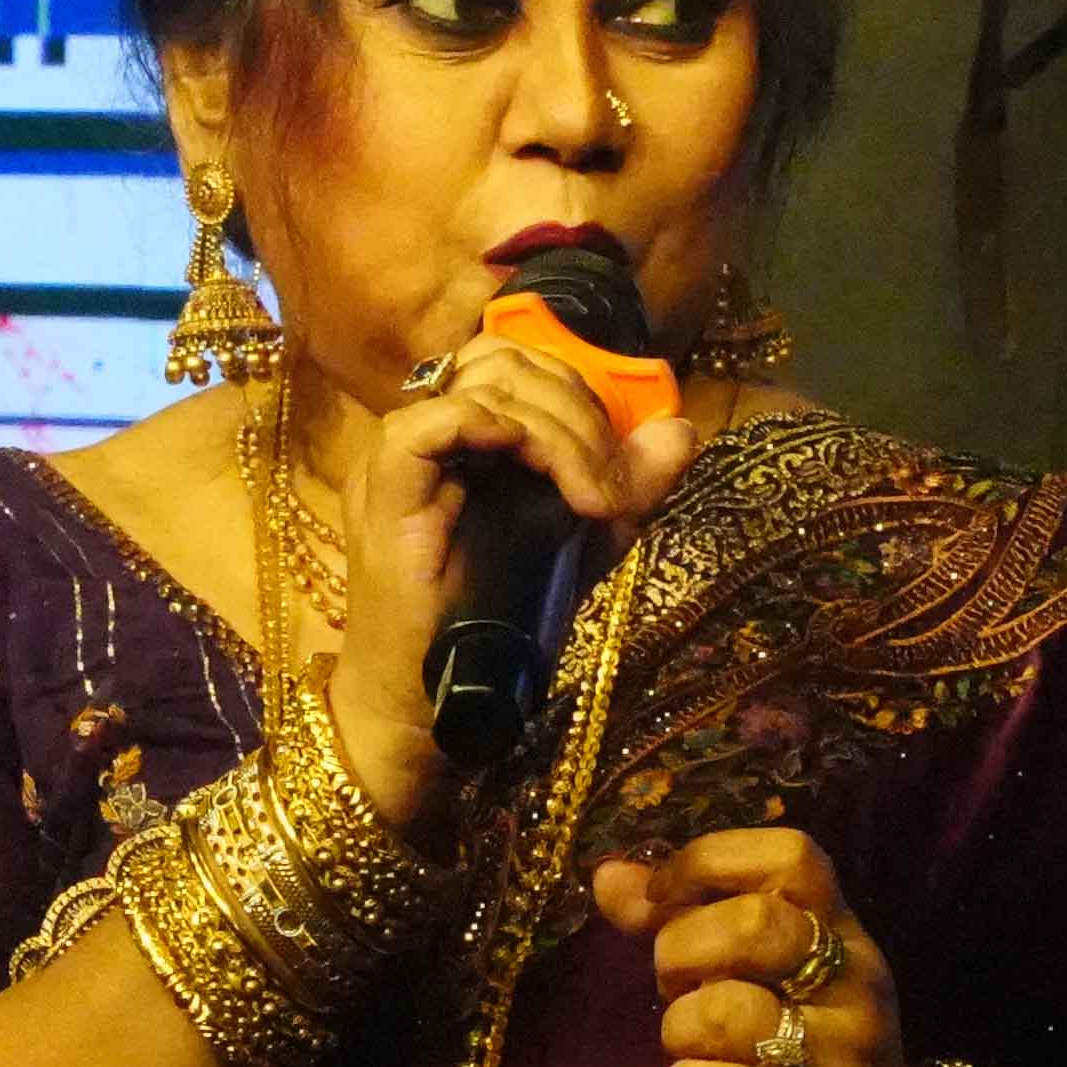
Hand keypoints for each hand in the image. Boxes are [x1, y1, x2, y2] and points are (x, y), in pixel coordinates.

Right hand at [319, 319, 694, 835]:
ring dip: (561, 430)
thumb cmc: (496, 631)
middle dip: (580, 411)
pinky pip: (440, 420)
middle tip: (610, 488)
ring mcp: (398, 457)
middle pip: (504, 359)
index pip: (517, 365)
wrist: (433, 707)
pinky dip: (508, 433)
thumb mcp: (583, 547)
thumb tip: (681, 428)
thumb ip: (627, 487)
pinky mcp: (384, 486)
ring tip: (594, 500)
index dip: (580, 393)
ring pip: (483, 382)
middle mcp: (425, 435)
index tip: (620, 466)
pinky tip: (555, 485)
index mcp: (463, 439)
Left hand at [595, 827, 944, 1066]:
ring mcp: (844, 1061)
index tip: (663, 896)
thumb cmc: (803, 1058)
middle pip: (754, 926)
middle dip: (681, 952)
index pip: (793, 858)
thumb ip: (683, 921)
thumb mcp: (764, 981)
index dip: (709, 861)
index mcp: (843, 935)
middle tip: (676, 986)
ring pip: (724, 1013)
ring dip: (680, 1032)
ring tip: (696, 1050)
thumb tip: (607, 876)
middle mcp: (856, 987)